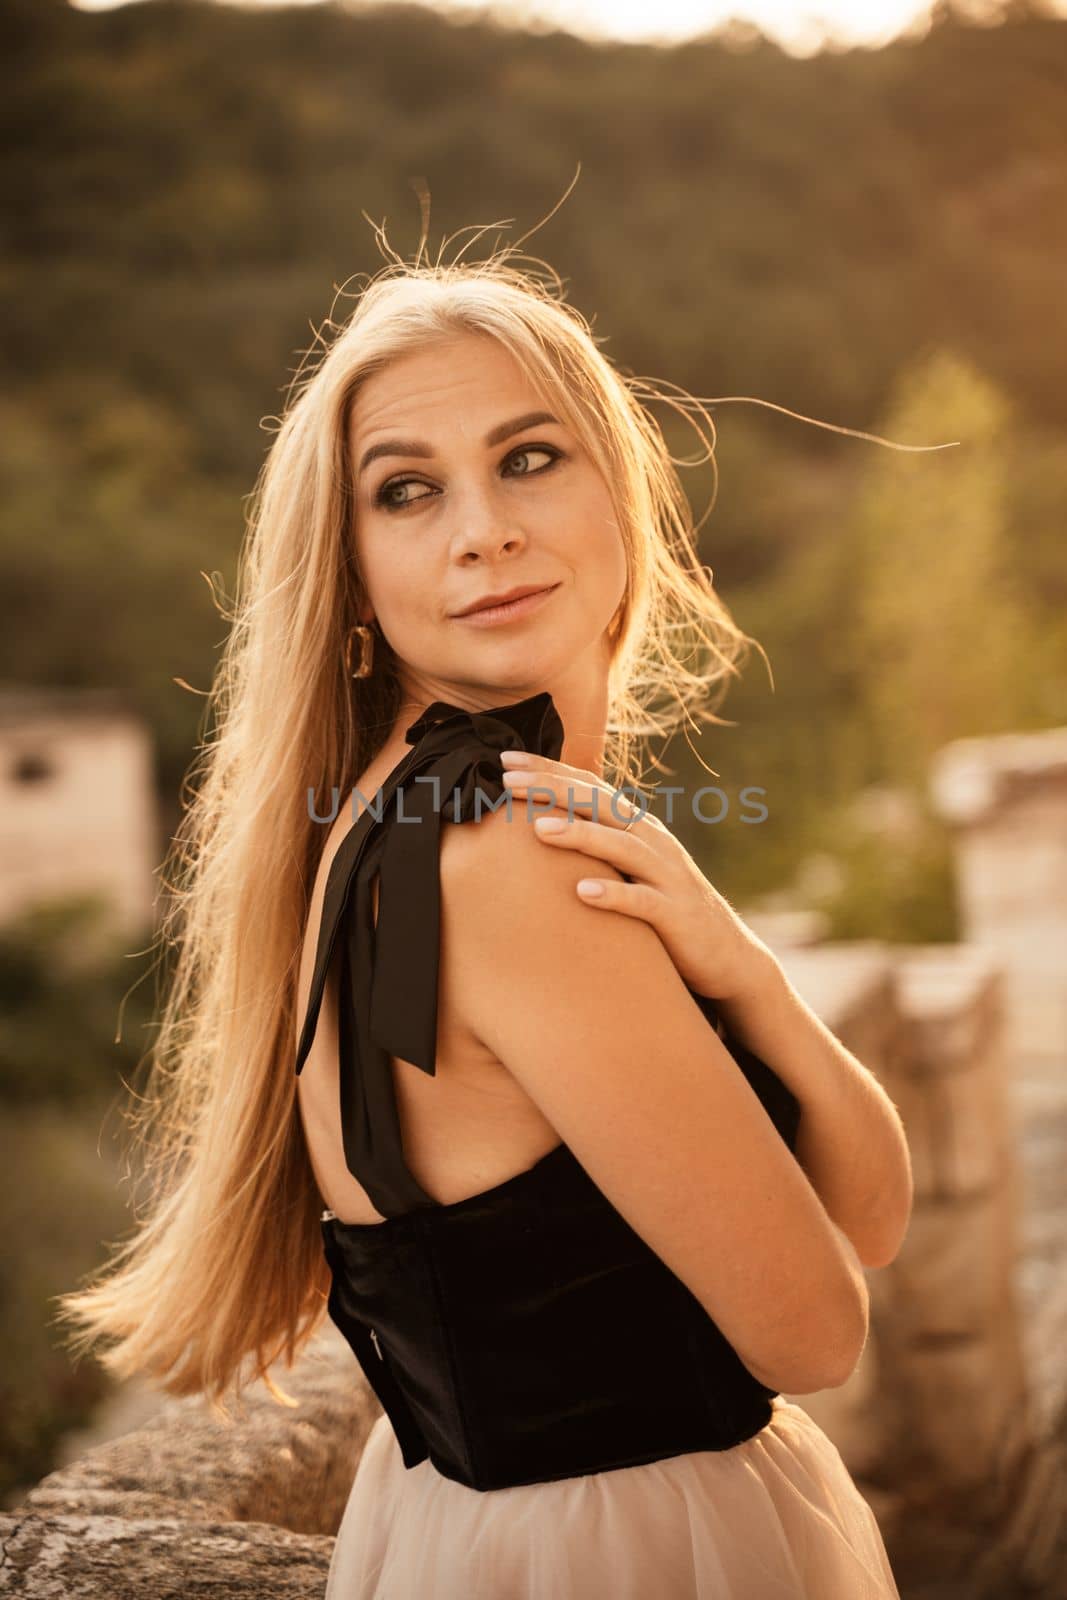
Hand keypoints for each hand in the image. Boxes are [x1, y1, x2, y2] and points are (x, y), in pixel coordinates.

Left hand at [499, 751, 777, 1005]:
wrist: (725, 952)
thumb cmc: (665, 908)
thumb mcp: (631, 868)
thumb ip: (598, 843)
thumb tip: (541, 823)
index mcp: (638, 827)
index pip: (591, 787)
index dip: (550, 770)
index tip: (505, 761)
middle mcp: (653, 842)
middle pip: (601, 806)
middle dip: (554, 789)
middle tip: (507, 780)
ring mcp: (666, 877)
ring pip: (621, 847)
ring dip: (580, 835)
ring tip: (539, 829)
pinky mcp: (675, 915)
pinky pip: (642, 903)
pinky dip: (614, 895)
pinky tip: (582, 892)